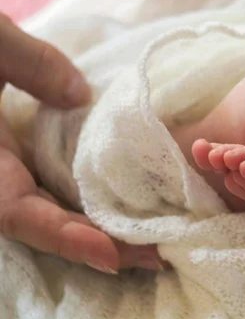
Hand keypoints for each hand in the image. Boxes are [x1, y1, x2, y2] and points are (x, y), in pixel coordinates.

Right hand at [0, 15, 163, 272]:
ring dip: (97, 227)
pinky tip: (126, 200)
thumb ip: (29, 63)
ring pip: (47, 208)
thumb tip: (81, 96)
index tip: (110, 256)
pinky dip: (87, 198)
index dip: (62, 236)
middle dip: (96, 244)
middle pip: (40, 222)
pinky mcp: (15, 152)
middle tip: (156, 256)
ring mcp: (4, 164)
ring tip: (153, 238)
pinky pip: (51, 183)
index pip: (16, 210)